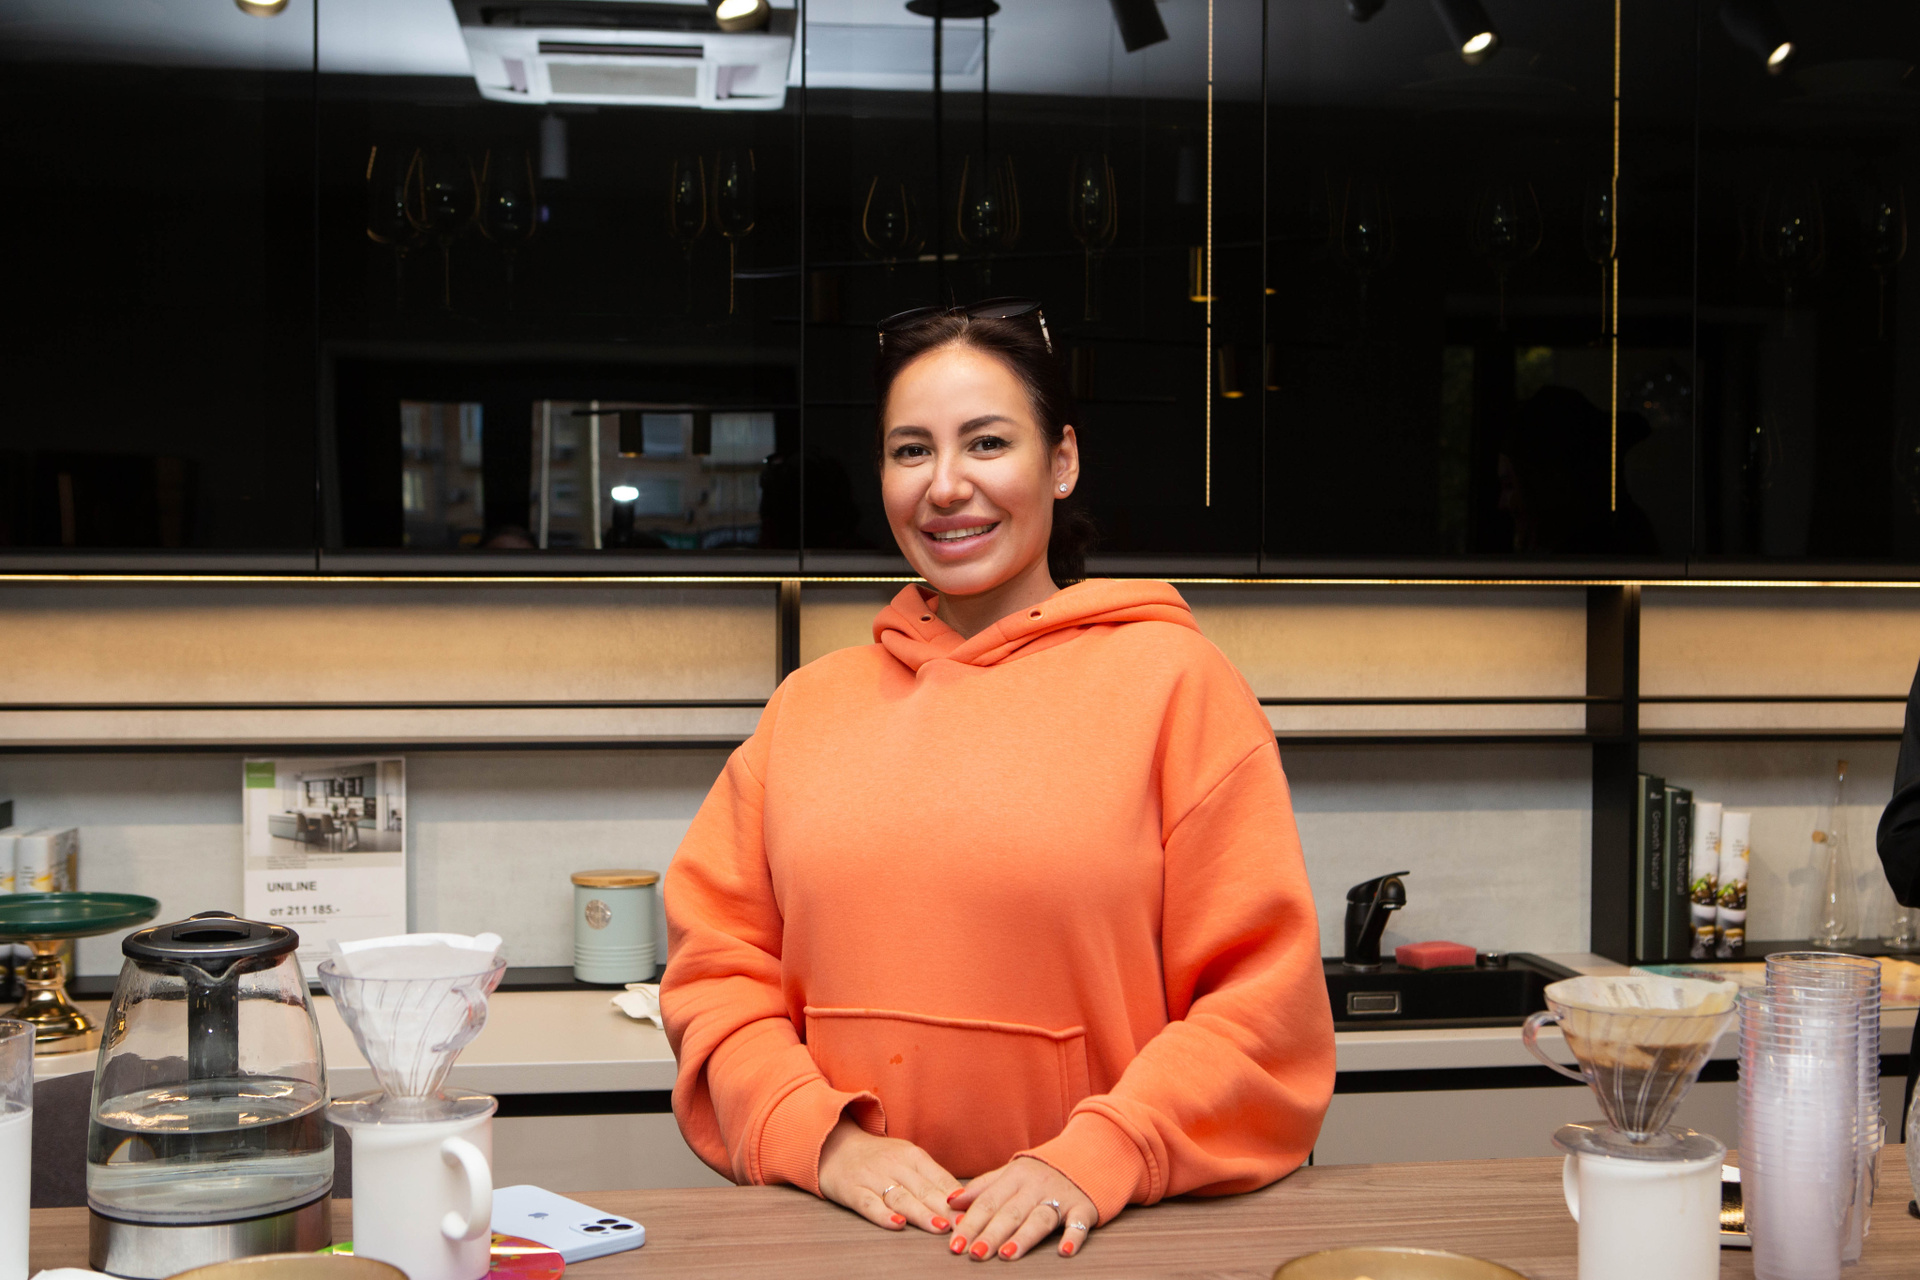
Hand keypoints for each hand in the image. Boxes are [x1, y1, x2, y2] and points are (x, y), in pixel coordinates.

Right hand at [816, 1116, 960, 1235]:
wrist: (833, 1144)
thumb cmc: (878, 1158)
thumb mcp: (907, 1159)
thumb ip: (932, 1178)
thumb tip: (963, 1200)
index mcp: (912, 1155)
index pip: (939, 1178)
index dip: (957, 1197)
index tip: (973, 1213)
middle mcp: (893, 1164)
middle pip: (923, 1190)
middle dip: (945, 1209)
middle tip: (963, 1225)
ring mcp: (872, 1177)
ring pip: (900, 1198)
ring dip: (921, 1213)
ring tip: (939, 1227)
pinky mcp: (851, 1190)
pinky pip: (868, 1204)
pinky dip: (883, 1215)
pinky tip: (897, 1224)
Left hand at [948, 1155, 1098, 1260]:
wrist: (1088, 1152)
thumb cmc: (1043, 1170)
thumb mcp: (1011, 1172)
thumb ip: (983, 1187)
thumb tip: (951, 1202)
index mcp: (1014, 1176)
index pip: (987, 1202)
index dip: (970, 1223)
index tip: (955, 1244)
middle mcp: (1035, 1186)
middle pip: (1010, 1212)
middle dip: (990, 1234)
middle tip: (974, 1254)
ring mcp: (1060, 1196)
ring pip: (1039, 1218)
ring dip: (1022, 1237)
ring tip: (1006, 1255)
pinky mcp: (1083, 1207)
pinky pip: (1078, 1223)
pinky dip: (1073, 1237)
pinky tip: (1064, 1251)